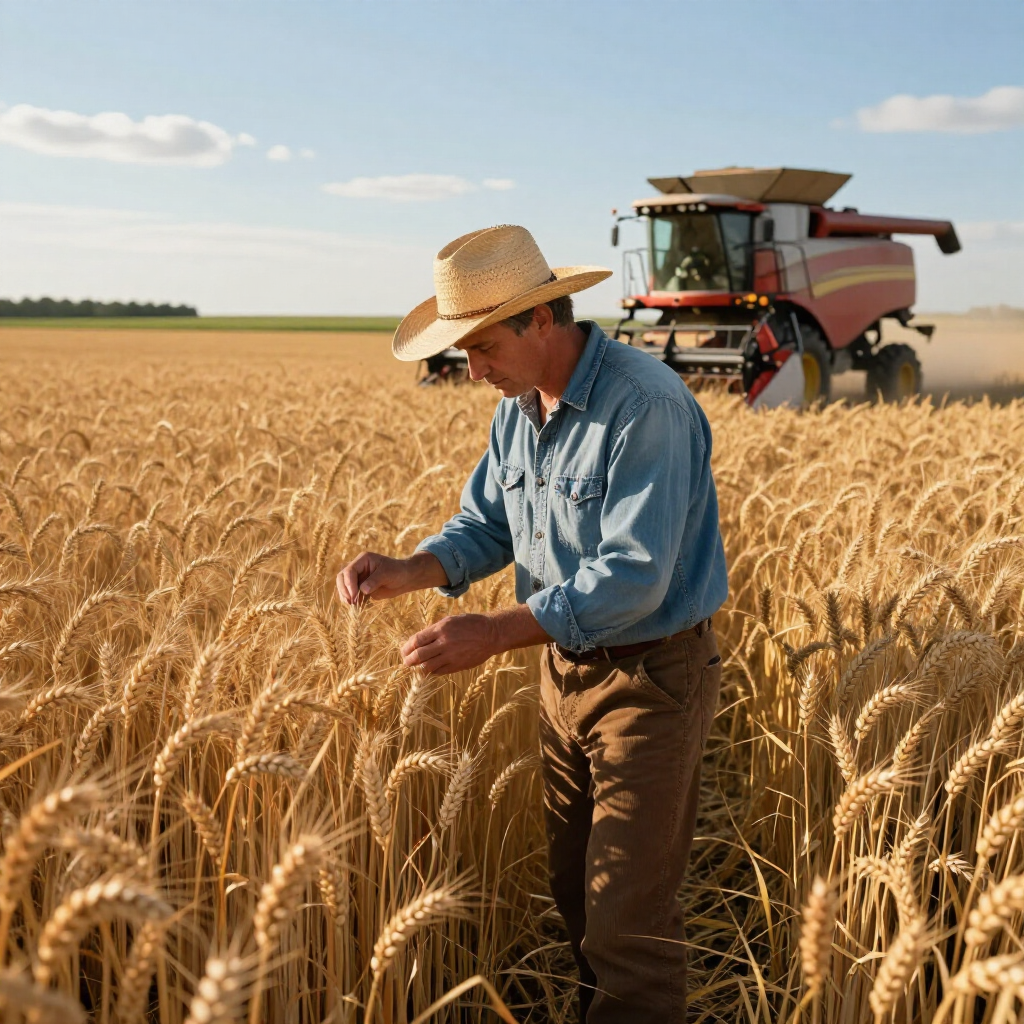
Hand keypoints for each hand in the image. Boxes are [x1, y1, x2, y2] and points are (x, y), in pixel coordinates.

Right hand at [336, 551, 446, 604]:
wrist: (406, 578)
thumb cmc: (398, 571)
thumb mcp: (387, 574)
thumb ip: (374, 581)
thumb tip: (362, 590)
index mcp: (362, 560)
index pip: (349, 571)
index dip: (349, 584)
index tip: (354, 596)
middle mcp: (358, 568)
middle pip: (342, 578)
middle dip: (344, 590)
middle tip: (351, 602)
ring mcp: (359, 578)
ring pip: (344, 587)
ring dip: (346, 597)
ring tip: (353, 606)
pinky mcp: (361, 588)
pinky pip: (352, 594)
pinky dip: (352, 601)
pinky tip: (357, 607)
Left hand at [400, 605, 551, 675]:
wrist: (491, 634)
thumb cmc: (469, 624)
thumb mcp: (450, 620)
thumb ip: (434, 631)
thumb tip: (418, 642)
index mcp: (441, 628)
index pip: (417, 640)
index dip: (407, 647)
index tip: (404, 650)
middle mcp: (444, 642)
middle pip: (418, 655)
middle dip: (408, 660)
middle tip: (406, 661)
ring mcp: (451, 656)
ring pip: (426, 667)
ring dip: (418, 668)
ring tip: (416, 668)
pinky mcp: (457, 666)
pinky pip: (438, 672)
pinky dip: (431, 671)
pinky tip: (430, 669)